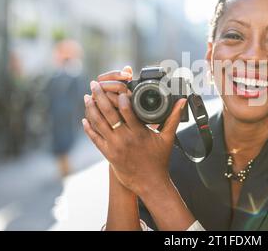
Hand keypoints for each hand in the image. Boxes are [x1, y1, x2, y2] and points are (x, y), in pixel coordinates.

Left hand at [82, 72, 187, 196]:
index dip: (121, 98)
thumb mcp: (168, 138)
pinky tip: (85, 119)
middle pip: (108, 113)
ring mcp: (114, 146)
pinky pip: (95, 138)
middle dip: (100, 96)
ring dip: (91, 109)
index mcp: (139, 132)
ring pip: (98, 124)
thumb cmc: (160, 160)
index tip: (117, 88)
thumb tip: (182, 102)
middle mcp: (125, 138)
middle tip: (94, 85)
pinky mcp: (108, 154)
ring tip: (87, 97)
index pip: (127, 110)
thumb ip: (173, 117)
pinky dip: (88, 128)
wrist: (150, 183)